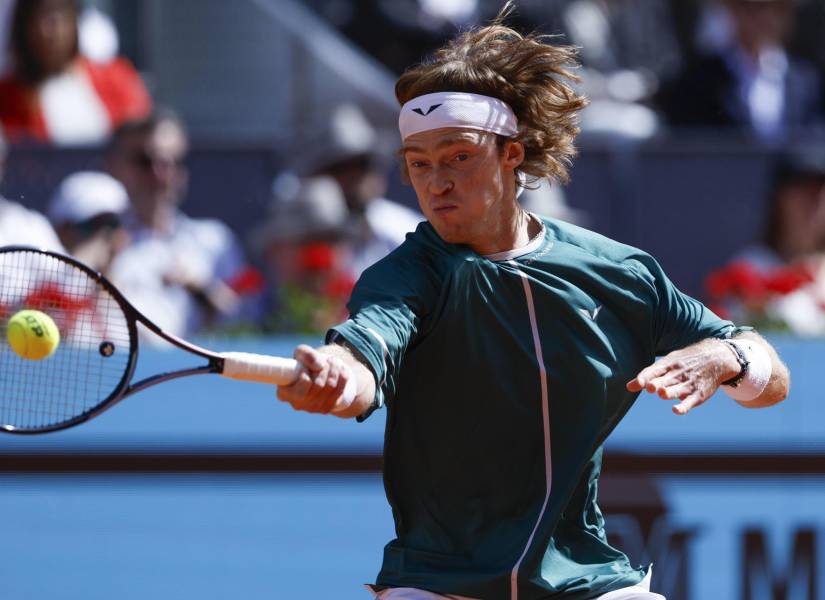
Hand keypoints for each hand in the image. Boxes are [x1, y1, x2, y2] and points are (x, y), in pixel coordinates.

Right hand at [276, 344, 351, 413]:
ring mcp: (313, 408)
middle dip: (324, 369)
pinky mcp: (327, 408)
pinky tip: (340, 369)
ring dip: (335, 370)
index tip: (307, 367)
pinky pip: (339, 391)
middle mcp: (297, 404)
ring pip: (331, 386)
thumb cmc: (304, 363)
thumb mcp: (301, 353)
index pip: (300, 387)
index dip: (306, 374)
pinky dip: (342, 377)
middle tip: (325, 361)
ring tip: (333, 361)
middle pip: (318, 385)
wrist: (317, 373)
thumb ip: (307, 355)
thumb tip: (319, 366)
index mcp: (284, 393)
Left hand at [626, 339, 740, 414]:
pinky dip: (683, 406)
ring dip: (670, 392)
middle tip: (650, 387)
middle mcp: (678, 374)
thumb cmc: (684, 362)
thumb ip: (649, 375)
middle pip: (665, 380)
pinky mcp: (698, 394)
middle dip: (657, 384)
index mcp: (668, 364)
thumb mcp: (667, 363)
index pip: (655, 370)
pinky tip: (676, 410)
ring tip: (662, 394)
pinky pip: (690, 401)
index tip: (638, 383)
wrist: (715, 358)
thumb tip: (628, 387)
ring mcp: (689, 384)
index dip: (646, 376)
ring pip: (677, 389)